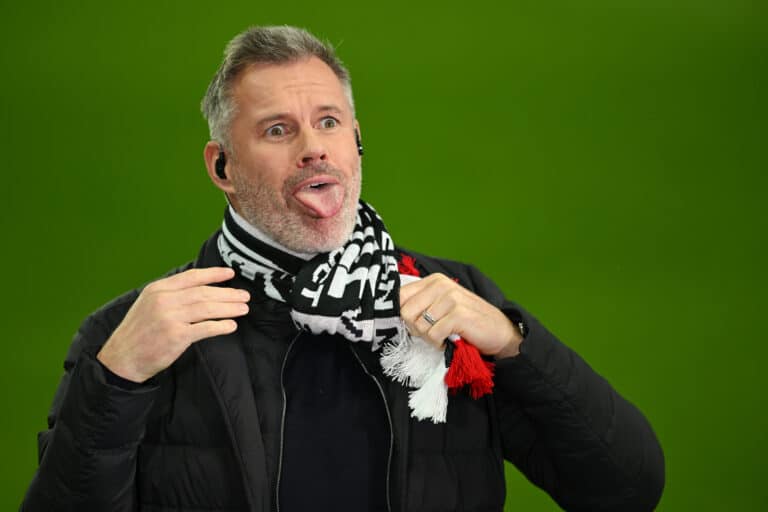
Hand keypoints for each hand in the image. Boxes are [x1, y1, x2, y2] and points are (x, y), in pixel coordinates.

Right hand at [97, 267, 249, 382]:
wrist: (122, 358)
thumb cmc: (139, 332)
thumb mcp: (149, 304)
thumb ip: (171, 294)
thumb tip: (201, 287)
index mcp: (158, 289)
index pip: (192, 277)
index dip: (214, 274)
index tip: (231, 274)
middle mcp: (164, 300)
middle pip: (203, 293)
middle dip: (228, 293)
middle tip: (245, 295)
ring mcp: (170, 318)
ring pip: (207, 308)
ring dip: (229, 308)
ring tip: (243, 308)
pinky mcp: (176, 336)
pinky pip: (205, 328)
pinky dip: (221, 326)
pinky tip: (232, 325)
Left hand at [399, 273, 522, 358]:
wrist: (500, 333)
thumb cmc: (468, 322)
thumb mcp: (441, 306)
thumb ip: (421, 305)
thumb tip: (393, 313)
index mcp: (433, 281)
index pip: (400, 297)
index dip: (403, 316)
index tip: (416, 325)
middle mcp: (441, 285)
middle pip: (406, 313)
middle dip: (416, 329)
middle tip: (433, 332)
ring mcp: (450, 298)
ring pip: (419, 326)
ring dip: (430, 338)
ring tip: (445, 335)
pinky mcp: (458, 315)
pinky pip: (433, 335)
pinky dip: (440, 344)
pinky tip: (451, 340)